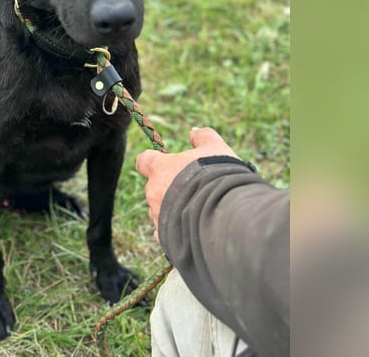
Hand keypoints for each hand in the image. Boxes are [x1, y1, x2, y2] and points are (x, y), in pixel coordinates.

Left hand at [135, 127, 237, 242]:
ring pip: (159, 211)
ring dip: (171, 209)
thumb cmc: (218, 176)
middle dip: (168, 188)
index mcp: (160, 168)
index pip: (144, 161)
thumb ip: (203, 137)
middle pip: (154, 187)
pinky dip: (174, 231)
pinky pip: (163, 233)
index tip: (163, 163)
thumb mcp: (216, 149)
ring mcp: (157, 216)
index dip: (152, 161)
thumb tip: (194, 132)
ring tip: (196, 209)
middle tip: (191, 189)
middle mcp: (153, 192)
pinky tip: (190, 228)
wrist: (224, 212)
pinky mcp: (165, 237)